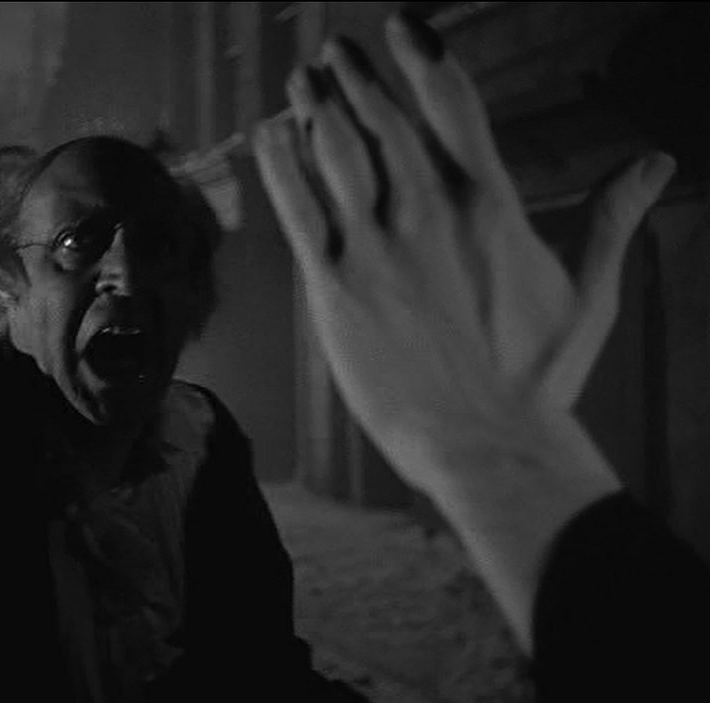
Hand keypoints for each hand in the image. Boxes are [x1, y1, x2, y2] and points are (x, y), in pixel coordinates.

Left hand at [253, 13, 674, 486]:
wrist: (482, 438)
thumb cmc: (536, 375)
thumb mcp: (589, 291)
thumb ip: (610, 218)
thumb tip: (656, 165)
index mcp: (489, 202)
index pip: (452, 103)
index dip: (422, 56)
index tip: (401, 26)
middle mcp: (427, 208)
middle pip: (383, 118)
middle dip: (356, 77)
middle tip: (335, 50)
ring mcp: (374, 243)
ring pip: (337, 151)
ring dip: (316, 106)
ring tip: (302, 78)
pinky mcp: (332, 283)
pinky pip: (296, 206)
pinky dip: (280, 164)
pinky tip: (269, 134)